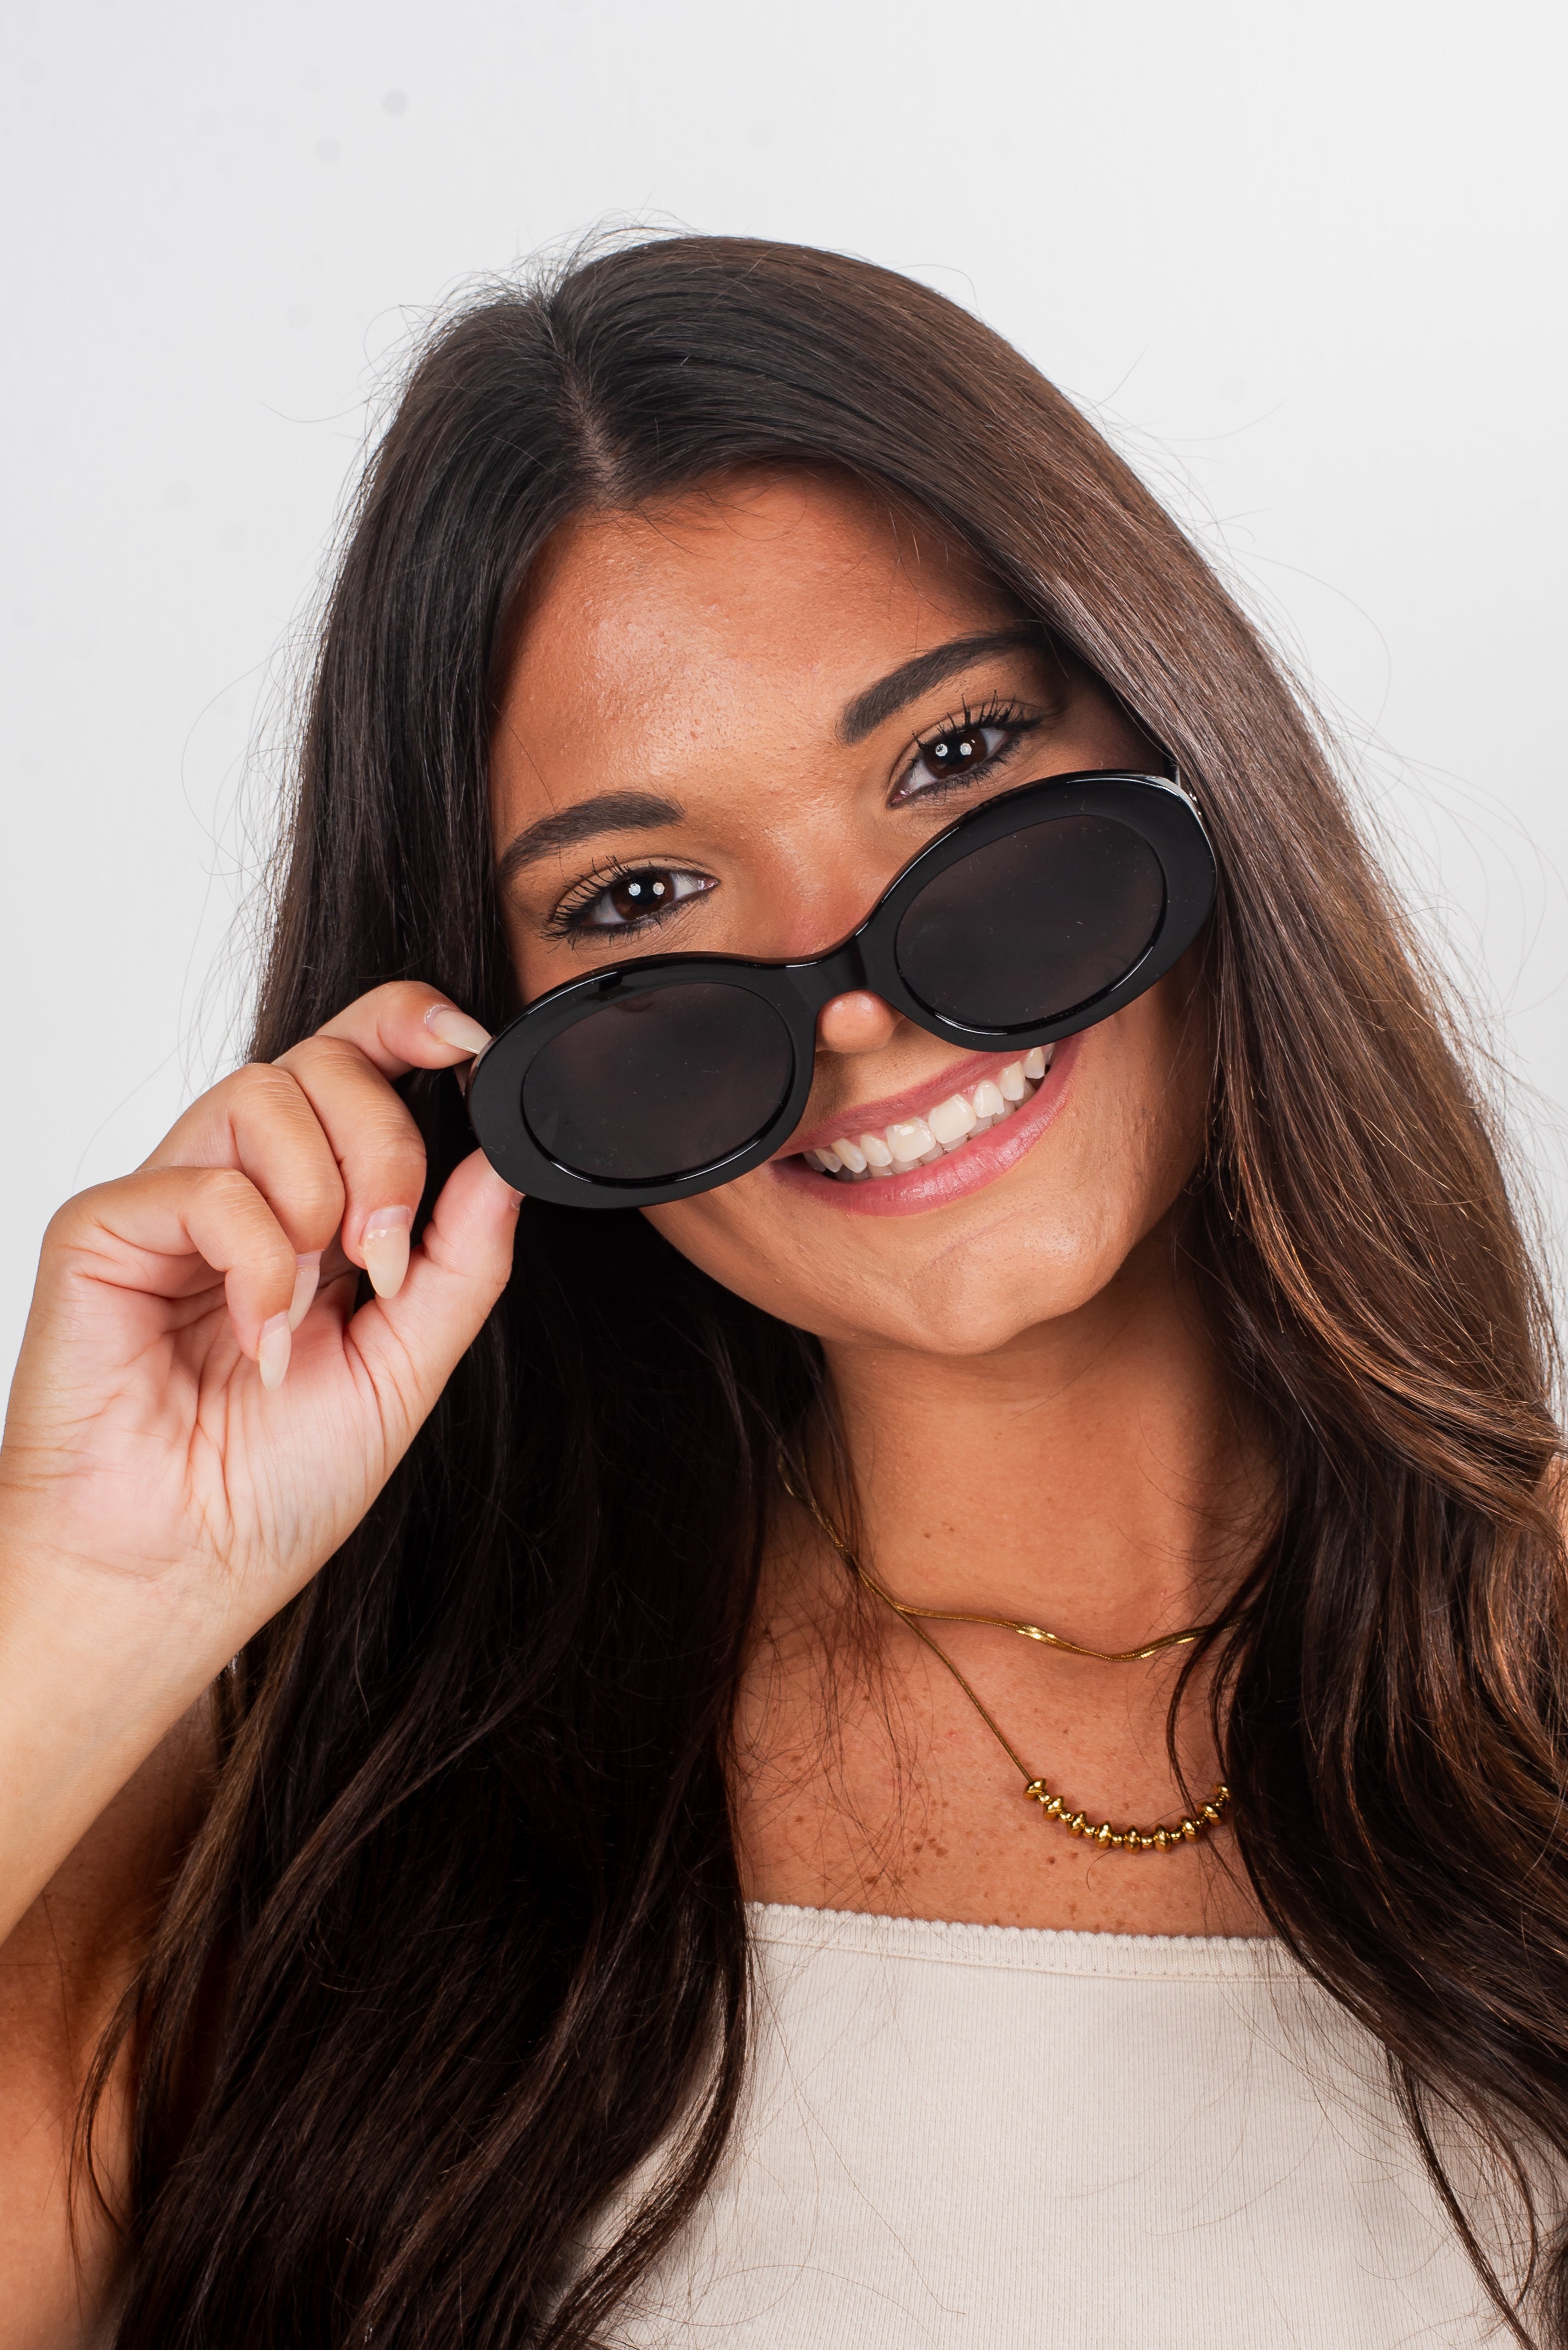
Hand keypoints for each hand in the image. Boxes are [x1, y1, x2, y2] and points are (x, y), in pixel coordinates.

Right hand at [0, 983, 518, 1683]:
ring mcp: (172, 1203)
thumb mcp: (406, 1367)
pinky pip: (203, 1182)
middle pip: (323, 1060)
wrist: (177, 1571)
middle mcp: (245, 1188)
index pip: (361, 1066)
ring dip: (321, 1194)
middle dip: (384, 1139)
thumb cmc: (272, 1487)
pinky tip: (255, 1336)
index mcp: (318, 1208)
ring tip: (314, 1304)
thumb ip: (459, 1261)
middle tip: (384, 1252)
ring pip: (263, 1093)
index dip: (412, 1025)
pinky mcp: (103, 1229)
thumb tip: (505, 1166)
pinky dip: (254, 1258)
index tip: (470, 1047)